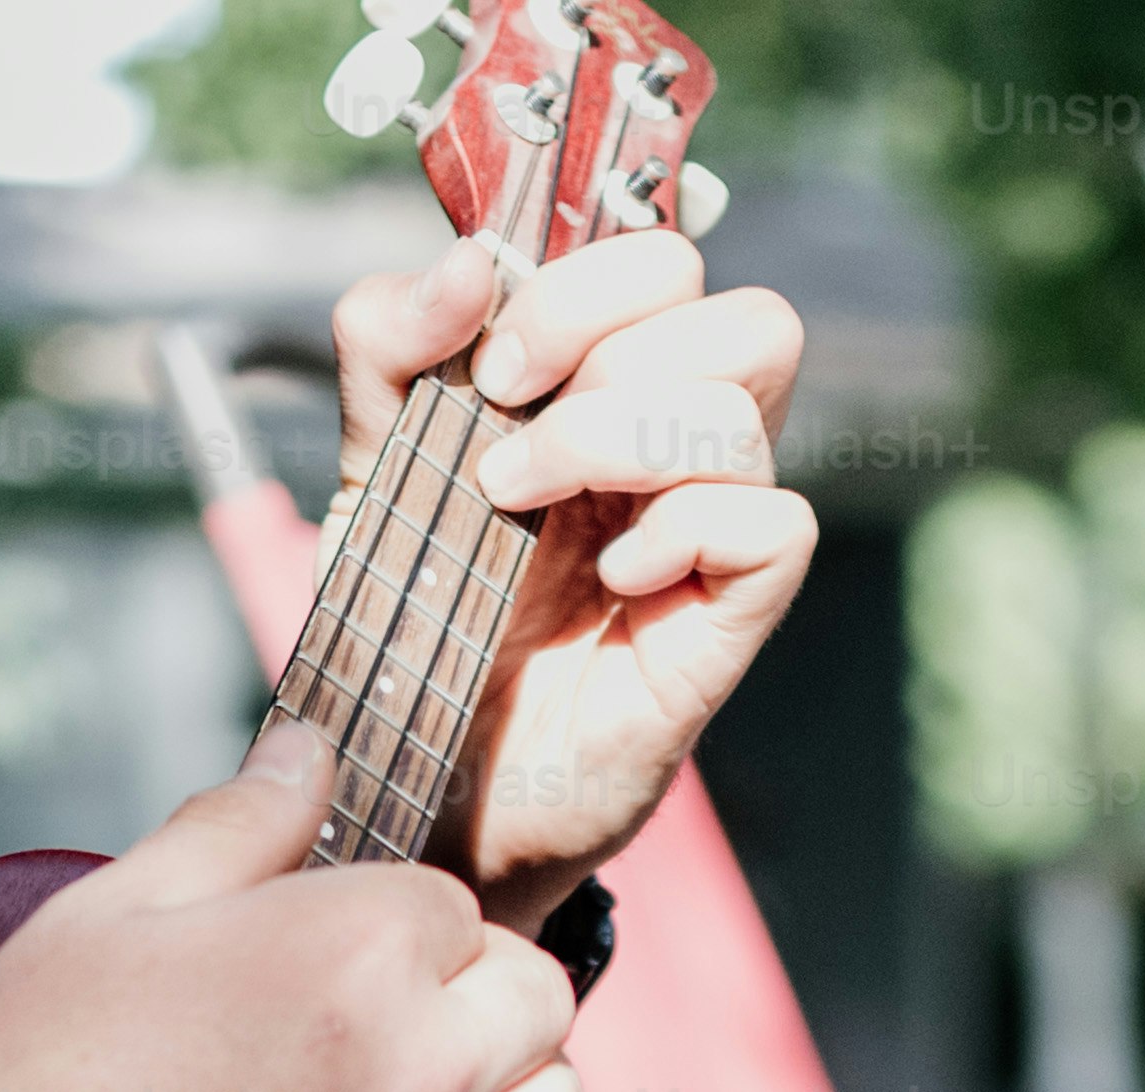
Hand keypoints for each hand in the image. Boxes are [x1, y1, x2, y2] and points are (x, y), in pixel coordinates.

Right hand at [0, 717, 580, 1091]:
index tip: (318, 953)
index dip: (386, 919)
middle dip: (468, 993)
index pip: (450, 903)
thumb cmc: (30, 1083)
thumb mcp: (110, 916)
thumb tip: (307, 750)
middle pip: (532, 998)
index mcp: (356, 951)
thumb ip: (233, 827)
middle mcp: (426, 1067)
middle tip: (369, 1018)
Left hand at [331, 228, 817, 917]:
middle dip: (610, 342)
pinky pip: (774, 526)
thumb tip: (466, 265)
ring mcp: (711, 536)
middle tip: (509, 415)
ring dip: (613, 437)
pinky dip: (684, 531)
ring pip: (746, 412)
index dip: (582, 282)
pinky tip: (611, 579)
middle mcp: (677, 453)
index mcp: (610, 391)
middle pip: (749, 319)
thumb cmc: (416, 622)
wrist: (418, 775)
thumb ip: (389, 345)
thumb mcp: (371, 460)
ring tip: (523, 501)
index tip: (488, 361)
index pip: (668, 264)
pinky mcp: (730, 622)